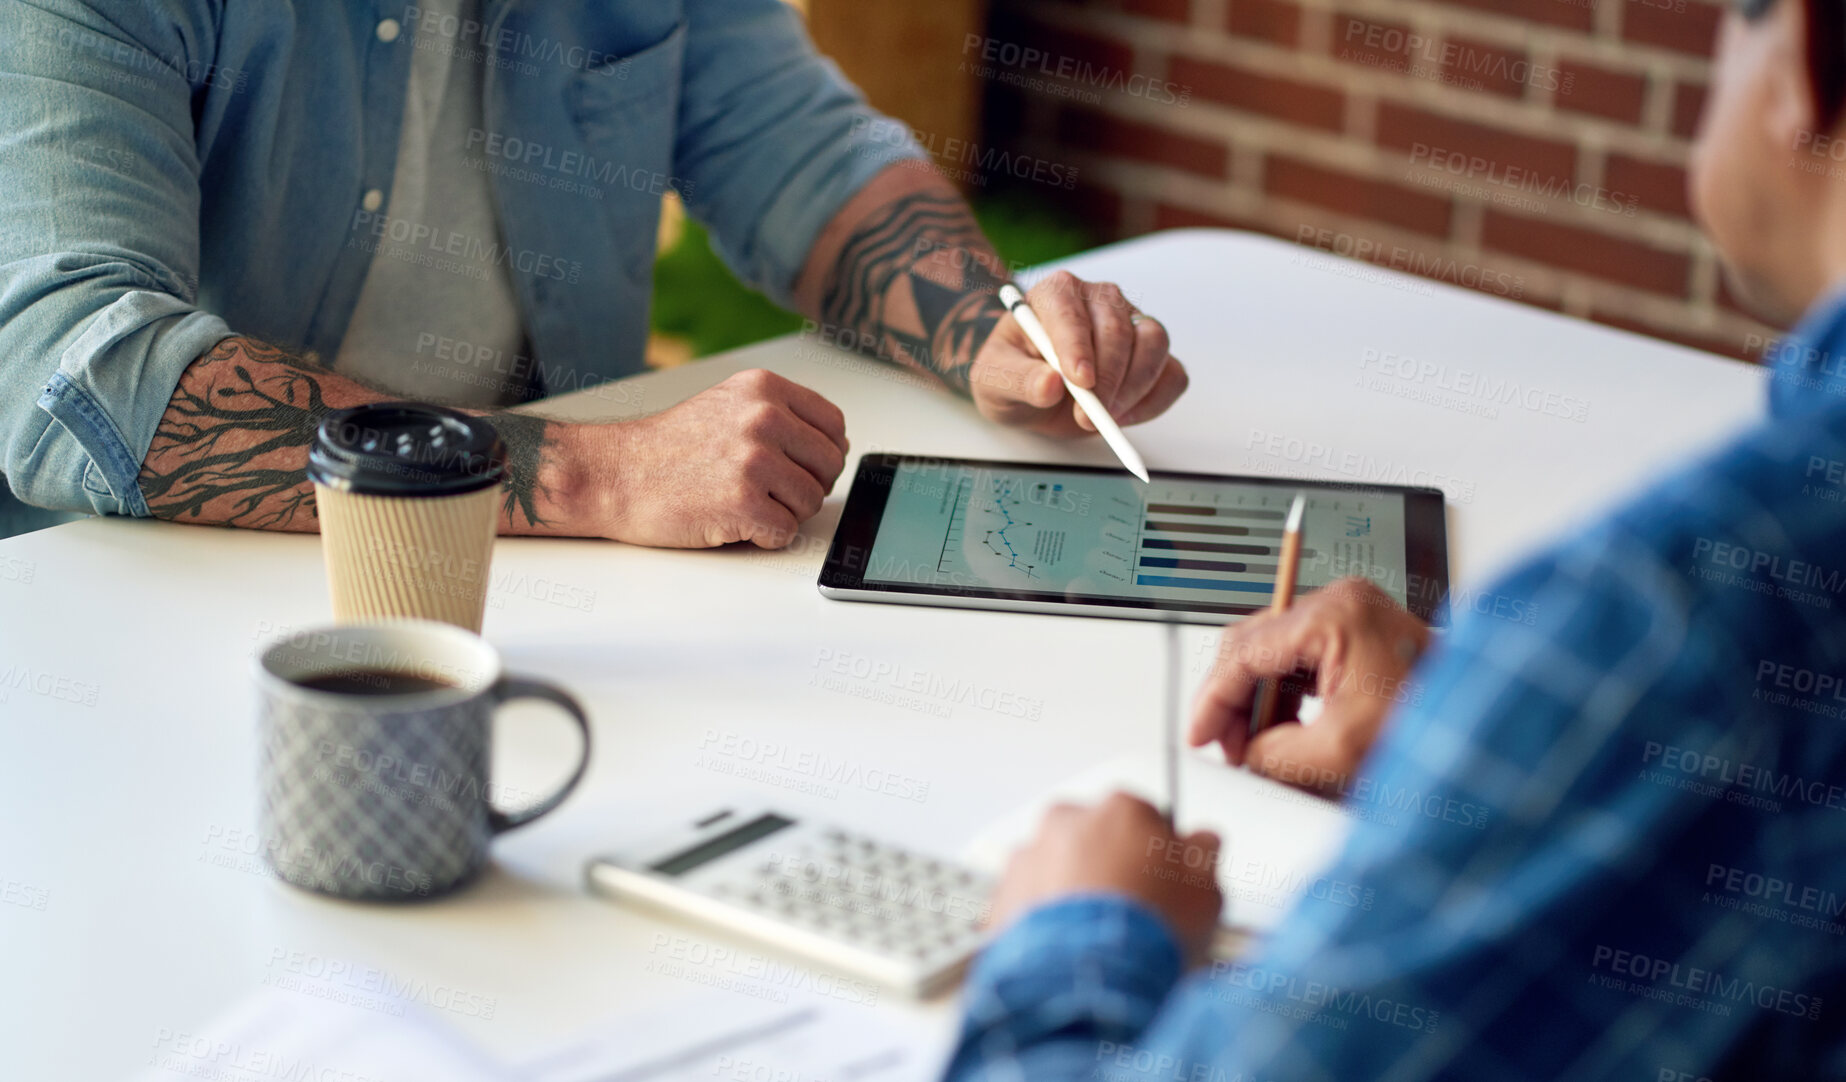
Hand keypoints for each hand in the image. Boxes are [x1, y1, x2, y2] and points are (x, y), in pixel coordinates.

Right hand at [576, 369, 847, 548]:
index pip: (834, 424)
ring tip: (743, 504)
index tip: (801, 466)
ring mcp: (754, 460)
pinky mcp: (743, 502)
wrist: (614, 474)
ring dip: (783, 513)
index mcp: (763, 389)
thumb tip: (836, 443)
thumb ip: (781, 415)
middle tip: (769, 492)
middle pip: (829, 465)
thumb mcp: (727, 405)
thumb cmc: (667, 448)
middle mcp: (763, 417)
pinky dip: (764, 537)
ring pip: (811, 502)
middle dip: (806, 486)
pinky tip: (734, 522)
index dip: (823, 453)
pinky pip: (786, 532)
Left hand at [968, 271, 1187, 436]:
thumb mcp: (993, 379)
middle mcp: (1098, 300)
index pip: (1073, 313)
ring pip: (1154, 344)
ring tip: (1106, 417)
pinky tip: (1125, 416)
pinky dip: (1155, 399)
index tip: (1080, 381)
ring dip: (1135, 387)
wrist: (1029, 386)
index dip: (1079, 347)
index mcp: (1056, 293)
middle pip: (1119, 329)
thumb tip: (1048, 385)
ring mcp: (1131, 322)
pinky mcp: (1151, 354)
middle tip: (1089, 416)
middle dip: (1109, 378)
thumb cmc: (1011, 371)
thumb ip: (1017, 380)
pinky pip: (1172, 373)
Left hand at [987, 793, 1222, 964]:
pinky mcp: (1003, 896)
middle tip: (1131, 910)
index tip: (1164, 878)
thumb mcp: (1206, 890)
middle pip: (1096, 837)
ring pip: (1058, 867)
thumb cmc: (1145, 929)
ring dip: (1075, 891)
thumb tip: (1204, 842)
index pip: (1145, 817)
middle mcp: (1067, 823)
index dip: (1158, 851)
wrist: (1087, 977)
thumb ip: (1204, 854)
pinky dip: (1046, 918)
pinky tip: (1070, 948)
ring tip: (1098, 937)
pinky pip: (1030, 901)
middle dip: (1111, 865)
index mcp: (1119, 809)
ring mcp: (1029, 858)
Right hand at [1189, 577, 1429, 795]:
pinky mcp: (1358, 628)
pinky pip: (1301, 657)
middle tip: (1227, 744)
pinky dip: (1286, 693)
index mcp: (1334, 615)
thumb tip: (1245, 754)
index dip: (1214, 699)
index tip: (1200, 733)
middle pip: (1253, 644)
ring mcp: (1350, 611)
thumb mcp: (1339, 751)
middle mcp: (1340, 601)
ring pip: (1273, 651)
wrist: (1485, 726)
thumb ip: (1274, 753)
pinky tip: (1285, 728)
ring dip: (1259, 699)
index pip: (1244, 652)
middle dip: (1234, 699)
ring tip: (1259, 744)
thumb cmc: (1437, 726)